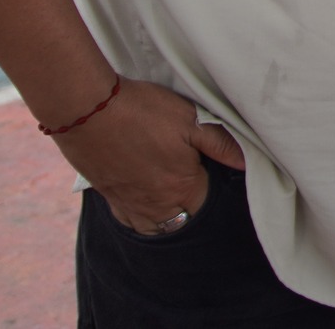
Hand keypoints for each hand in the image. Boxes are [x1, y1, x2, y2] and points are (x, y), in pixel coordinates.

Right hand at [51, 77, 245, 234]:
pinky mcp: (106, 196)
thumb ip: (220, 144)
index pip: (204, 202)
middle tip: (187, 177)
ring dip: (163, 214)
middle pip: (179, 218)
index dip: (209, 184)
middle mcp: (154, 205)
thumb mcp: (191, 120)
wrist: (88, 109)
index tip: (206, 167)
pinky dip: (137, 213)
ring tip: (168, 190)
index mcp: (180, 188)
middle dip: (188, 204)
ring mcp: (127, 203)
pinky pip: (127, 218)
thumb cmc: (143, 112)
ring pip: (152, 225)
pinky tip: (141, 194)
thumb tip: (246, 163)